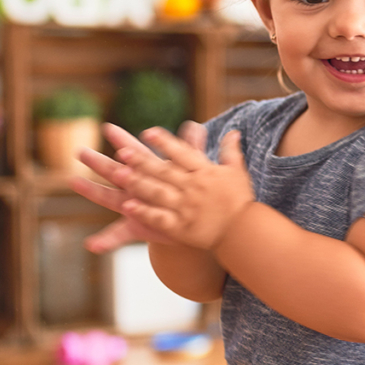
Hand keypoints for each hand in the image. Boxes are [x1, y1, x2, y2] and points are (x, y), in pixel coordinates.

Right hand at [71, 121, 207, 253]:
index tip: (108, 127)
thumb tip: (196, 126)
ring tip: (75, 182)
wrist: (192, 222)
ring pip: (110, 198)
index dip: (124, 140)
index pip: (135, 153)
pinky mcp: (137, 227)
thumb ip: (190, 148)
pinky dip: (105, 241)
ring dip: (92, 191)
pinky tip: (91, 245)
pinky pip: (119, 235)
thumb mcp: (192, 170)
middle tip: (80, 150)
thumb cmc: (188, 192)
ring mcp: (134, 207)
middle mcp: (137, 188)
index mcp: (151, 172)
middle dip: (99, 162)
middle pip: (116, 172)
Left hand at [117, 126, 254, 250]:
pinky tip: (127, 206)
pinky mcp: (182, 227)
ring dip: (138, 183)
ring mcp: (186, 208)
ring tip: (119, 175)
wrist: (244, 233)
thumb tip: (233, 131)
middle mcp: (193, 188)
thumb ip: (231, 151)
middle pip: (164, 172)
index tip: (147, 132)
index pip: (182, 153)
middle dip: (142, 161)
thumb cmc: (240, 201)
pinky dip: (144, 212)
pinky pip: (159, 218)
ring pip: (158, 193)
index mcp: (205, 172)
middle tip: (122, 152)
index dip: (164, 142)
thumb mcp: (237, 172)